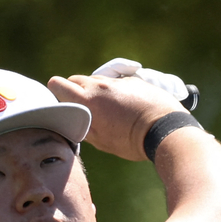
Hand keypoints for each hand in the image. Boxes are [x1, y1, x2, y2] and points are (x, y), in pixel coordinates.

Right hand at [47, 73, 187, 161]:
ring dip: (96, 91)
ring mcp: (118, 81)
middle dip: (75, 91)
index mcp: (88, 100)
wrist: (164, 128)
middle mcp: (100, 85)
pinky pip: (116, 83)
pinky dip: (115, 92)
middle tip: (83, 108)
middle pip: (76, 79)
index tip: (61, 102)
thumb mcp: (101, 141)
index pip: (58, 84)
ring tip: (107, 109)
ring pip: (97, 80)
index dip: (56, 92)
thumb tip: (73, 121)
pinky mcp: (133, 80)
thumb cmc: (131, 140)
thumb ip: (83, 127)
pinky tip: (125, 107)